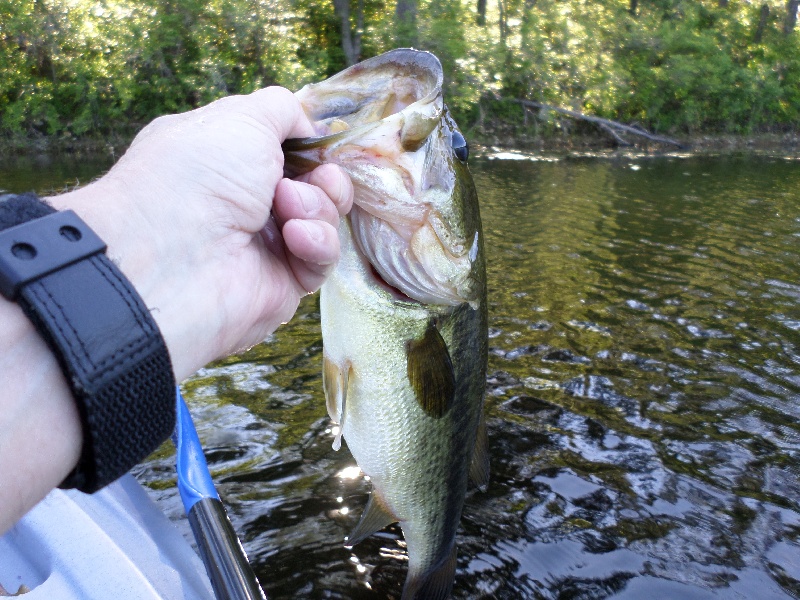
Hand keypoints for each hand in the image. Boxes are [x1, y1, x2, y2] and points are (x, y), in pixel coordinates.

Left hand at [50, 87, 352, 379]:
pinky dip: (316, 242)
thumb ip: (282, 110)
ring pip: (325, 219)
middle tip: (316, 178)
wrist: (173, 256)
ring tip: (287, 207)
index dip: (308, 147)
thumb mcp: (241, 117)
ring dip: (316, 206)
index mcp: (226, 160)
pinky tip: (294, 237)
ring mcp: (266, 243)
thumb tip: (307, 127)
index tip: (317, 145)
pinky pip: (322, 257)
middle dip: (324, 177)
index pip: (285, 150)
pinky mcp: (284, 281)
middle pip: (314, 185)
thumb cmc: (199, 175)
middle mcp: (245, 202)